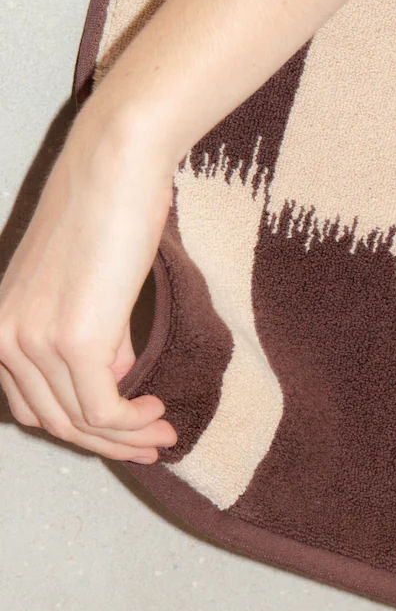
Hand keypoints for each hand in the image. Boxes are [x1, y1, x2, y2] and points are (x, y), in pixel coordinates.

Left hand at [0, 107, 178, 463]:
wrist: (114, 167)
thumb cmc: (106, 214)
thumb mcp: (88, 292)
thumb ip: (96, 344)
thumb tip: (118, 386)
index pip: (32, 406)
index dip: (84, 430)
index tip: (129, 433)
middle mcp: (0, 336)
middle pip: (56, 422)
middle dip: (110, 443)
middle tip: (154, 443)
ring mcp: (32, 340)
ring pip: (80, 421)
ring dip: (128, 437)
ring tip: (165, 431)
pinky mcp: (71, 341)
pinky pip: (103, 410)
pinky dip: (133, 423)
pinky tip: (158, 412)